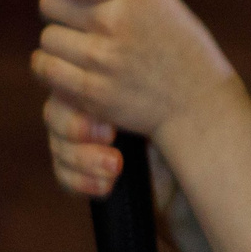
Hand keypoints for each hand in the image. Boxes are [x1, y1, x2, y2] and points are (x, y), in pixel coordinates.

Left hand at [32, 0, 237, 149]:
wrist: (199, 104)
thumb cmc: (180, 47)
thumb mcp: (161, 1)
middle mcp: (115, 23)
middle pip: (49, 2)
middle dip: (56, 6)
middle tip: (71, 15)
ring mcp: (101, 60)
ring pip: (48, 38)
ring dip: (59, 41)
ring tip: (79, 46)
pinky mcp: (91, 93)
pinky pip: (46, 68)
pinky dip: (52, 66)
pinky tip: (68, 66)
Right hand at [40, 98, 182, 204]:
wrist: (195, 170)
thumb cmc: (184, 127)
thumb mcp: (160, 104)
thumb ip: (131, 89)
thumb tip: (103, 65)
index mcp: (102, 86)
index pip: (70, 84)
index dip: (80, 99)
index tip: (110, 118)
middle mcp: (88, 111)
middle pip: (55, 113)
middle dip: (75, 126)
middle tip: (109, 135)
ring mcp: (83, 142)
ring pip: (58, 146)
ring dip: (83, 158)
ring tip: (116, 167)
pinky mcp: (83, 172)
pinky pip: (63, 174)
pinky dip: (80, 181)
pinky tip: (106, 186)